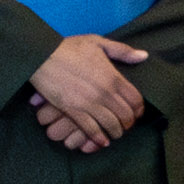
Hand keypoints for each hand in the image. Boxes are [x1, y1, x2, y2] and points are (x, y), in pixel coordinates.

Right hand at [30, 32, 152, 150]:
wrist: (40, 56)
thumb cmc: (68, 47)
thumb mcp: (97, 42)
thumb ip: (122, 51)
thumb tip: (143, 56)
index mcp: (113, 77)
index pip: (136, 100)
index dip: (139, 109)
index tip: (136, 112)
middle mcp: (105, 93)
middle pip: (126, 115)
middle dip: (128, 123)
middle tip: (126, 125)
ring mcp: (89, 103)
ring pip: (111, 124)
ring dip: (116, 132)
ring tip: (115, 133)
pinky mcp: (73, 110)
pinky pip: (91, 129)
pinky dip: (98, 137)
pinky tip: (102, 140)